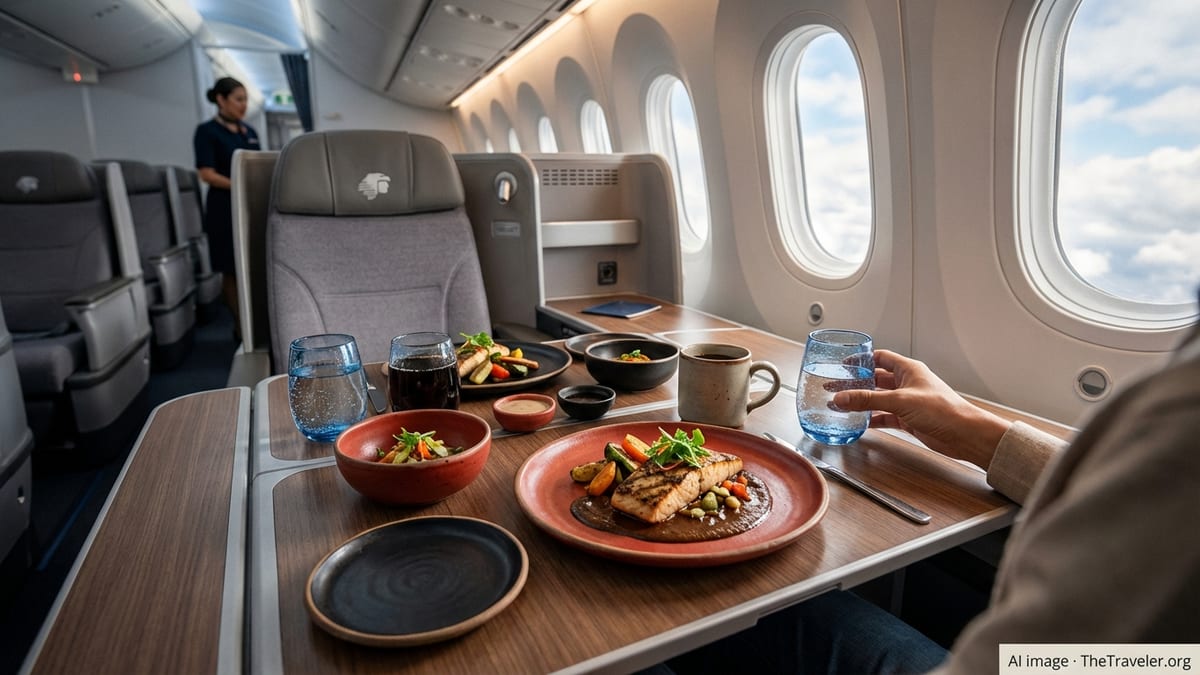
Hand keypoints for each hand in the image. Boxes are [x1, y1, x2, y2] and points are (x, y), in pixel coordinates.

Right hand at [832, 349, 1009, 468]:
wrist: (964, 434)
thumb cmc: (944, 409)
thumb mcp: (900, 401)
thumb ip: (868, 400)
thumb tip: (842, 398)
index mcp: (908, 370)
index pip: (880, 358)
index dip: (862, 359)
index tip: (844, 363)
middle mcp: (907, 383)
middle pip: (876, 379)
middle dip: (856, 383)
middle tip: (836, 387)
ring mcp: (908, 402)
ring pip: (879, 399)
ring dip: (862, 402)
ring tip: (842, 405)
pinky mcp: (909, 419)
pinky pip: (885, 417)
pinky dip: (873, 419)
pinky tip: (861, 423)